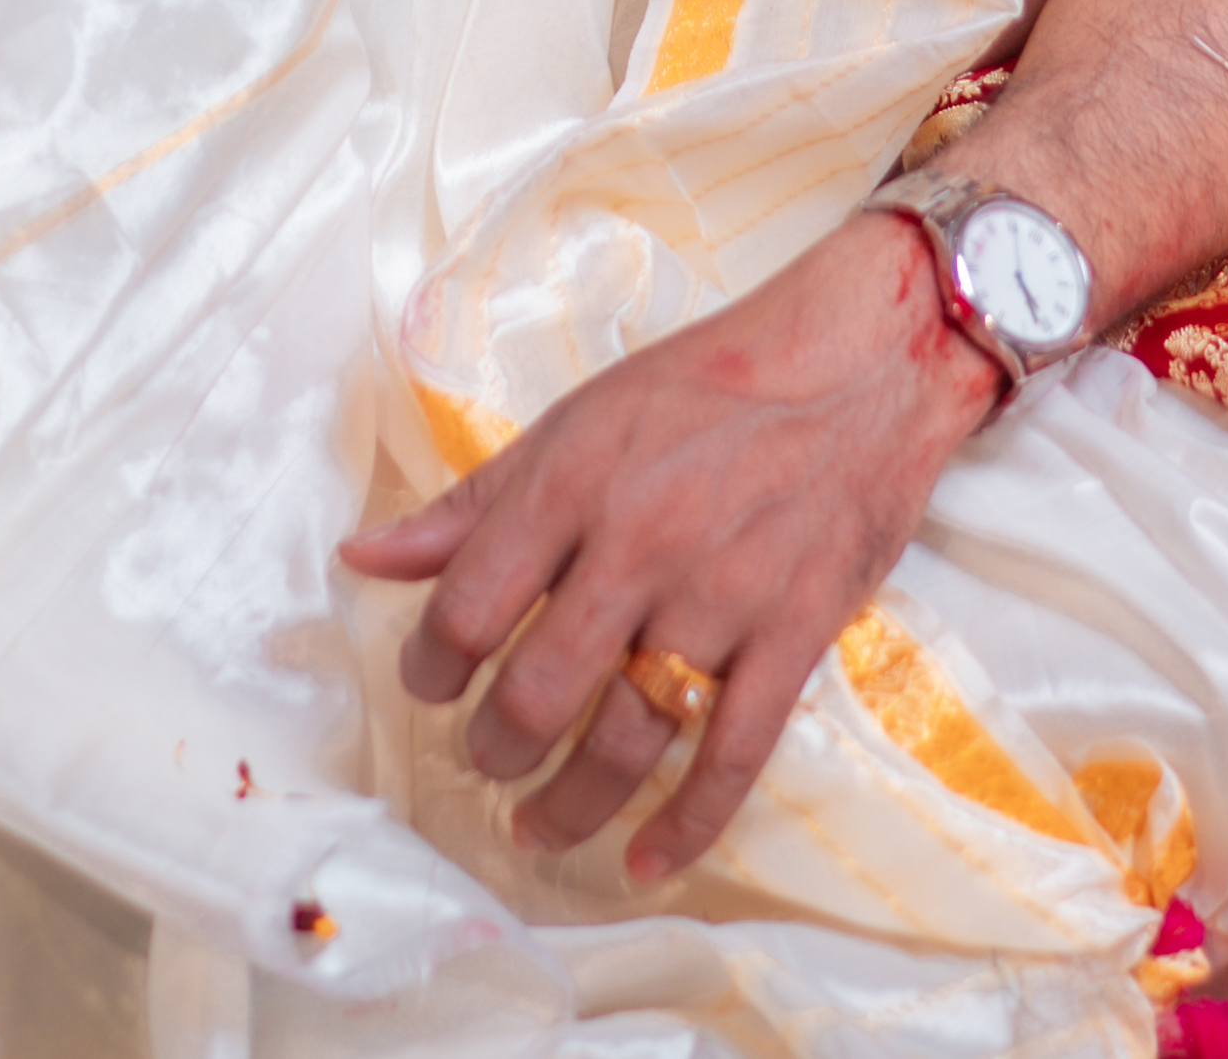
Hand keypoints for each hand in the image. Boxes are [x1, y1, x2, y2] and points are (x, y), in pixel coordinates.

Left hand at [336, 213, 998, 888]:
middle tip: (485, 759)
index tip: (428, 684)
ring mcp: (723, 598)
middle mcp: (642, 545)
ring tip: (536, 824)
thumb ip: (472, 500)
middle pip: (540, 690)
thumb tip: (365, 557)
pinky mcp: (795, 634)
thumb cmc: (710, 384)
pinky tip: (645, 861)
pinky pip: (734, 754)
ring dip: (569, 801)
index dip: (429, 667)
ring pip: (627, 737)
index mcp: (575, 482)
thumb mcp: (577, 419)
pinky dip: (686, 823)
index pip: (468, 607)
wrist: (862, 365)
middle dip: (495, 747)